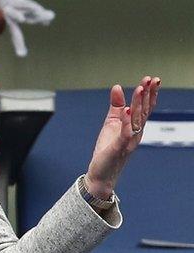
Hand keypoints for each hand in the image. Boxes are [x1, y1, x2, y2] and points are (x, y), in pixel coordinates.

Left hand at [85, 77, 160, 198]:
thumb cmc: (108, 149)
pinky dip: (126, 122)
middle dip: (147, 95)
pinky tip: (125, 110)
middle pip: (144, 111)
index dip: (149, 93)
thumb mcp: (111, 122)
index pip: (144, 107)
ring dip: (138, 104)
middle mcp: (135, 133)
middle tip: (151, 80)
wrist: (101, 173)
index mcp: (134, 126)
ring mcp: (128, 141)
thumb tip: (117, 86)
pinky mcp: (118, 148)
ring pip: (136, 120)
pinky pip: (124, 134)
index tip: (152, 79)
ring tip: (140, 89)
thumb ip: (115, 105)